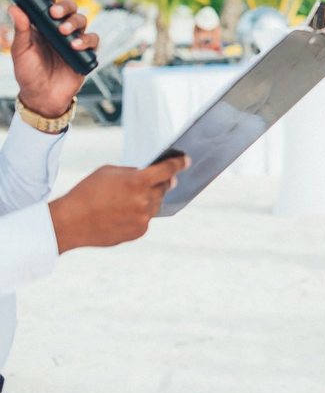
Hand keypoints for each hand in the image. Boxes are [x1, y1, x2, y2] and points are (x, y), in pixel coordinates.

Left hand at [10, 0, 99, 117]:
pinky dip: (86, 40)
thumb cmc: (29, 73)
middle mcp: (60, 30)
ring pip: (82, 21)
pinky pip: (93, 40)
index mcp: (43, 26)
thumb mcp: (21, 51)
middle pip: (70, 9)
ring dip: (74, 23)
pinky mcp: (86, 53)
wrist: (43, 97)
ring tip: (64, 33)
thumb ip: (20, 30)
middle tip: (55, 13)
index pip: (48, 5)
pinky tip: (75, 46)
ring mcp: (74, 40)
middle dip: (65, 7)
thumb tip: (14, 7)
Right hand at [47, 156, 188, 252]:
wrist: (70, 223)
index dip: (179, 164)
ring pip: (156, 204)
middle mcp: (144, 200)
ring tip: (131, 197)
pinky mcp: (139, 231)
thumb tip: (148, 175)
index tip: (187, 160)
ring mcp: (143, 218)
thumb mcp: (109, 172)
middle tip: (158, 179)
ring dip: (150, 198)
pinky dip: (140, 214)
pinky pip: (146, 218)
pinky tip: (124, 212)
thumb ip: (132, 172)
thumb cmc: (87, 192)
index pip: (168, 170)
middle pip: (164, 187)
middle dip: (162, 182)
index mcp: (138, 181)